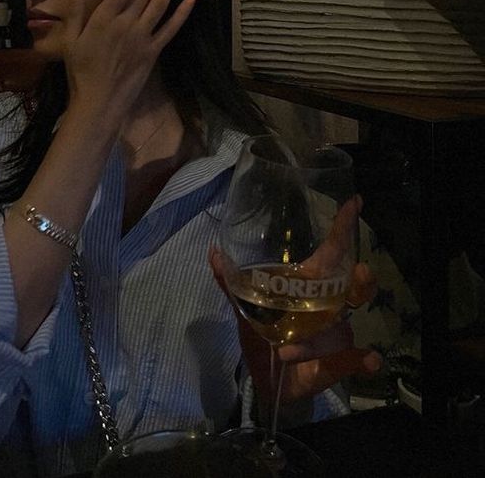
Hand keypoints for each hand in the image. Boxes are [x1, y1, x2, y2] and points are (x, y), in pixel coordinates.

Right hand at [64, 0, 197, 118]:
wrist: (98, 102)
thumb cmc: (80, 72)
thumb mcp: (70, 40)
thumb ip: (74, 11)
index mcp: (104, 19)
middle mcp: (126, 24)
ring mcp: (142, 37)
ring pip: (159, 4)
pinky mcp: (154, 51)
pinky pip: (172, 27)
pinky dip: (183, 12)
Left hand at [209, 246, 380, 407]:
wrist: (269, 382)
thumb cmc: (263, 338)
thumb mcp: (246, 311)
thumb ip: (231, 284)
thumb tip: (214, 251)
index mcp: (309, 286)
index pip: (332, 254)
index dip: (343, 229)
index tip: (353, 203)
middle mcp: (328, 306)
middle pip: (354, 287)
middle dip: (360, 279)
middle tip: (361, 270)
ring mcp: (335, 334)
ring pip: (346, 325)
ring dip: (331, 334)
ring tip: (293, 347)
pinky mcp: (337, 362)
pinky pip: (353, 361)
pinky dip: (361, 361)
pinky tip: (371, 360)